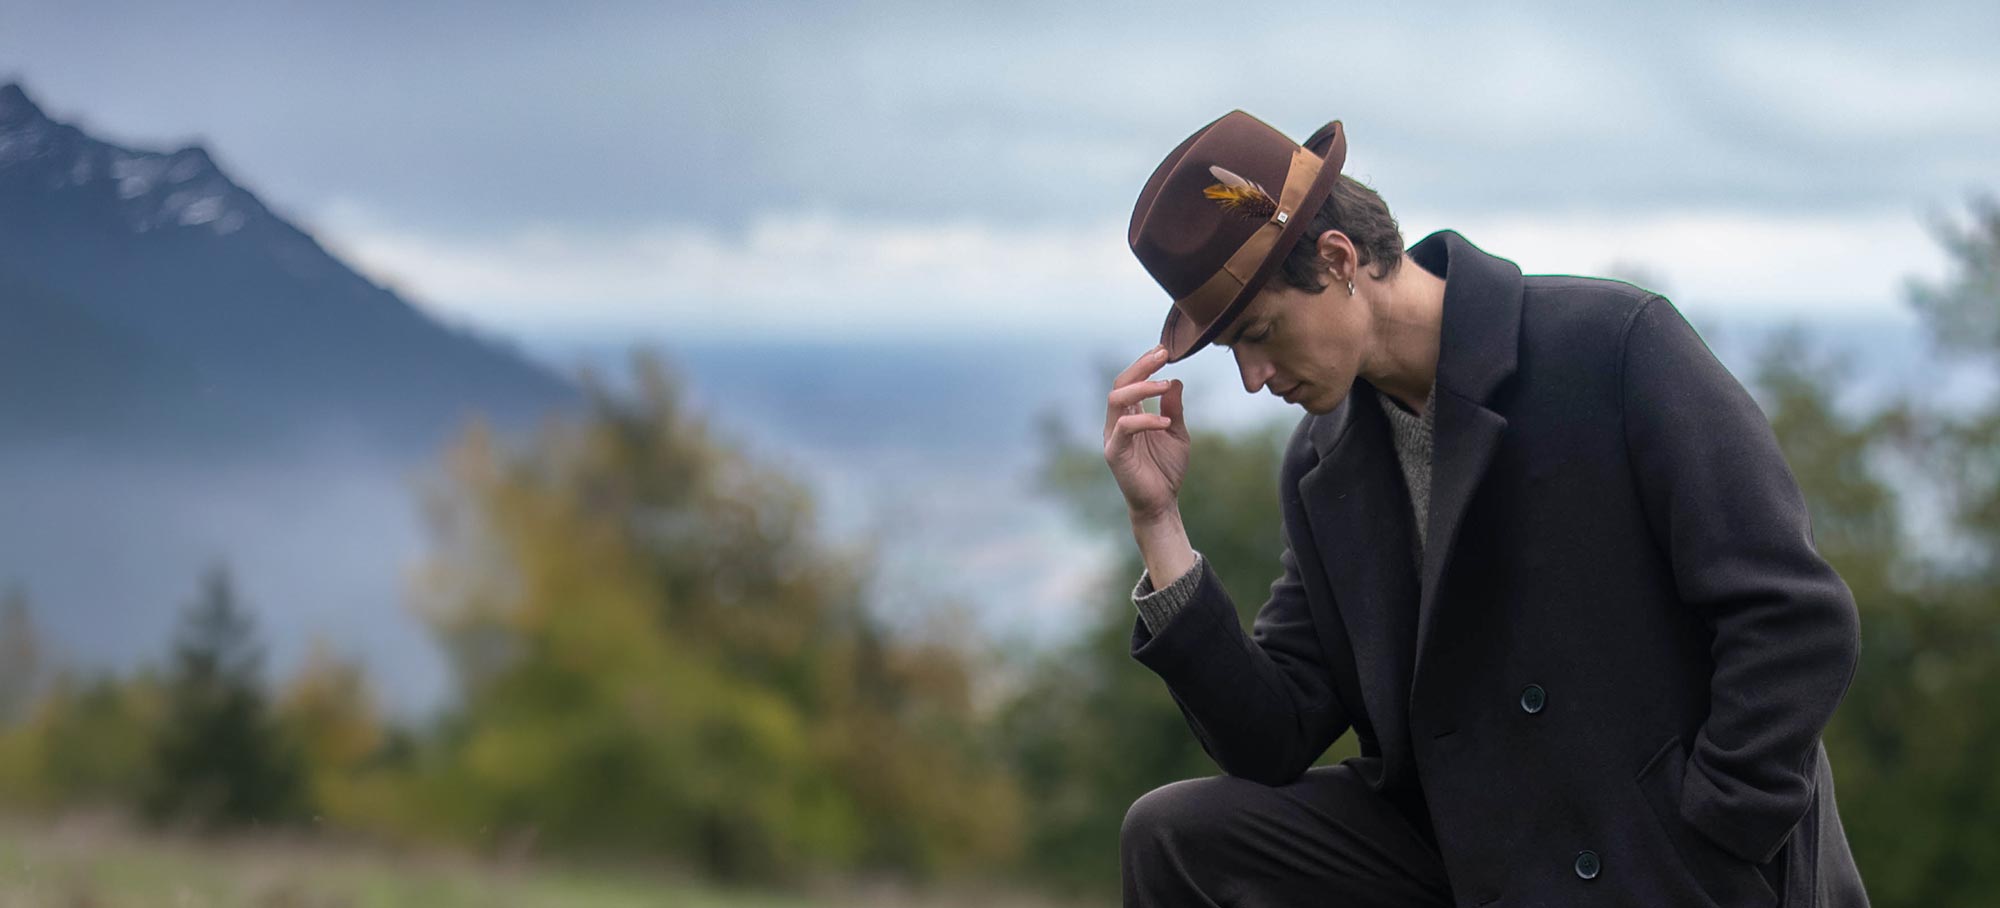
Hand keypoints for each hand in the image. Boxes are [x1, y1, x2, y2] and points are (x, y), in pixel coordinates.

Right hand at [1103, 344, 1188, 523]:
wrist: (1162, 503)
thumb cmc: (1167, 469)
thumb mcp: (1177, 433)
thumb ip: (1173, 408)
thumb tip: (1176, 381)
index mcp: (1130, 415)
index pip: (1130, 382)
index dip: (1144, 364)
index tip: (1164, 350)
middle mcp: (1117, 422)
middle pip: (1120, 383)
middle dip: (1141, 366)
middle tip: (1163, 355)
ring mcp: (1113, 436)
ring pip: (1116, 399)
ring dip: (1141, 387)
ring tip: (1165, 384)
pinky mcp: (1114, 453)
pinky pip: (1124, 428)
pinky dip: (1145, 420)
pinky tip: (1166, 422)